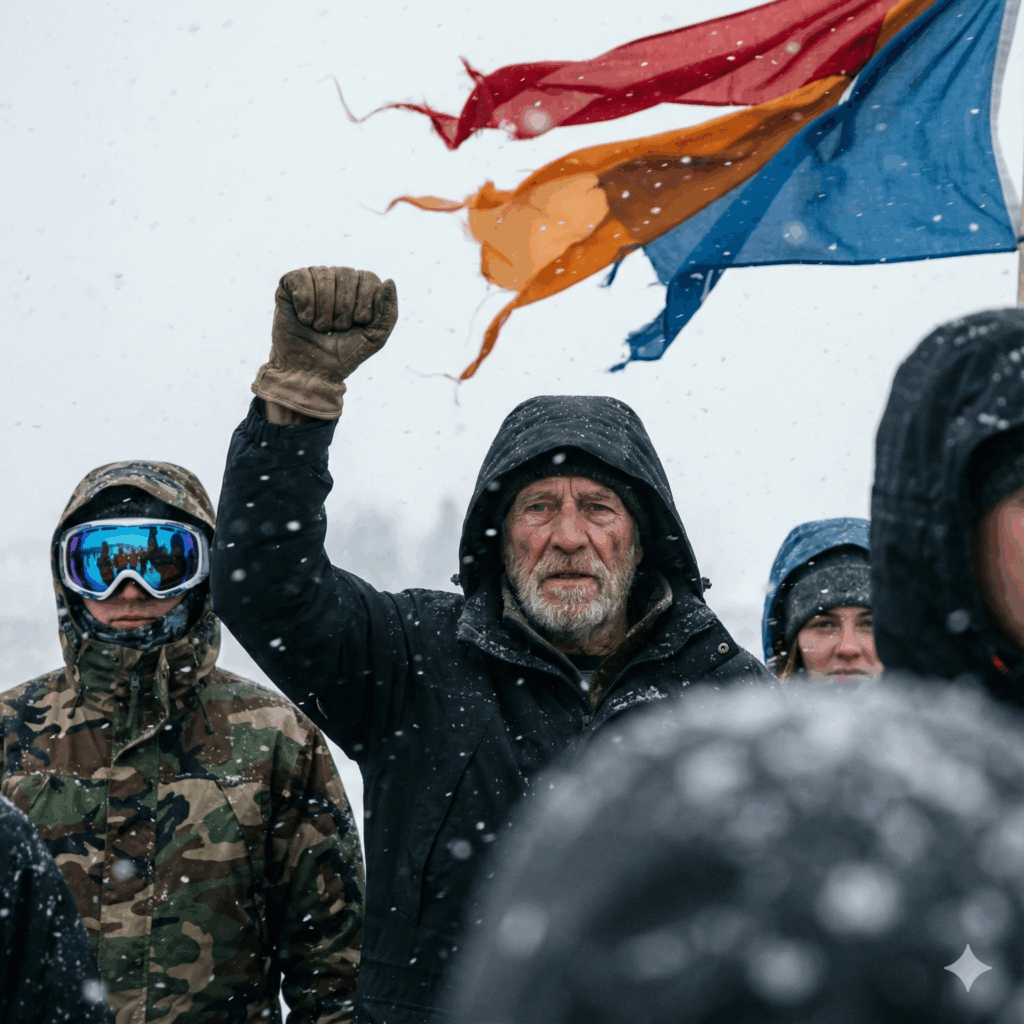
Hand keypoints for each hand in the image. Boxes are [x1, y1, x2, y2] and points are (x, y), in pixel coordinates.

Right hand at [252, 266, 397, 420]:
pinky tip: (305, 318)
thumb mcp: (375, 338)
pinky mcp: (289, 285)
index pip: (369, 278)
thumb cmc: (344, 355)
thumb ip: (389, 312)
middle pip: (346, 274)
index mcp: (359, 288)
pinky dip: (305, 303)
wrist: (312, 373)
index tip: (358, 323)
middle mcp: (336, 279)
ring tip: (320, 327)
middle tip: (337, 329)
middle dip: (343, 309)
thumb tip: (390, 282)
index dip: (364, 303)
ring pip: (323, 275)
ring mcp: (312, 280)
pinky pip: (300, 277)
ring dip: (324, 310)